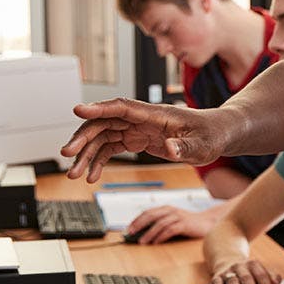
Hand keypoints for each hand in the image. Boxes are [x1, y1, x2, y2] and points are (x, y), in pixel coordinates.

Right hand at [60, 98, 228, 181]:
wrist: (217, 134)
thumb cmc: (211, 135)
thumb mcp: (203, 145)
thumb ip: (185, 148)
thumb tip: (170, 149)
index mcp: (156, 114)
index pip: (123, 107)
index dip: (100, 108)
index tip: (78, 111)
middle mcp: (142, 119)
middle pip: (105, 123)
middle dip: (84, 138)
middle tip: (67, 155)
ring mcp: (138, 128)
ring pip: (103, 137)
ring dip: (87, 154)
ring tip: (74, 174)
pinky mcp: (138, 139)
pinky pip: (112, 148)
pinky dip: (99, 160)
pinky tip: (91, 175)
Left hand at [126, 206, 216, 243]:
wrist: (208, 222)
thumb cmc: (188, 224)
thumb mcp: (173, 221)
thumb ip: (160, 224)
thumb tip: (142, 234)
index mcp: (166, 209)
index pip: (147, 212)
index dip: (137, 220)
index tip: (128, 228)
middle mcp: (171, 211)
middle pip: (151, 216)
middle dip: (139, 224)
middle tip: (131, 233)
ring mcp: (178, 217)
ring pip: (160, 224)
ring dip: (149, 233)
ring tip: (142, 241)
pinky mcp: (185, 224)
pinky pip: (170, 230)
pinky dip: (161, 236)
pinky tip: (156, 242)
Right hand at [210, 259, 281, 283]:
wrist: (228, 259)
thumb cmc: (249, 272)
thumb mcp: (260, 271)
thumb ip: (270, 277)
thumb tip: (277, 283)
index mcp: (254, 265)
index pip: (261, 274)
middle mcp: (240, 266)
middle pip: (247, 277)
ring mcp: (228, 271)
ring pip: (232, 279)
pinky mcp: (217, 277)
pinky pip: (216, 282)